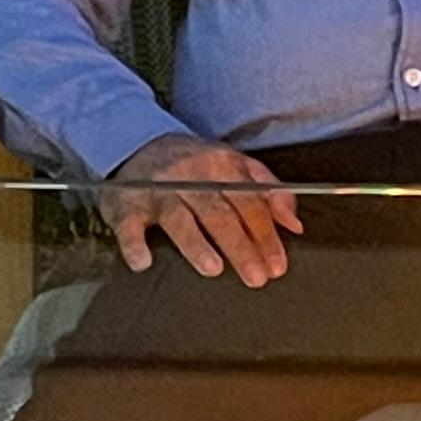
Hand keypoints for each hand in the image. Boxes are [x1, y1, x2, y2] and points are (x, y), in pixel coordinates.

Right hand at [103, 135, 302, 283]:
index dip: (266, 235)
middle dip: (241, 247)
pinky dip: (134, 244)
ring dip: (196, 244)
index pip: (250, 203)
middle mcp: (190, 175)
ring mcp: (157, 190)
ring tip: (214, 268)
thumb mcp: (237, 165)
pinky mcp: (126, 204)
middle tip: (257, 277)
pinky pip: (129, 225)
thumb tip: (295, 225)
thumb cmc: (197, 164)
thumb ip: (270, 191)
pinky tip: (143, 262)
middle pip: (220, 214)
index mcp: (221, 164)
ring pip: (179, 218)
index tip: (278, 264)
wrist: (139, 143)